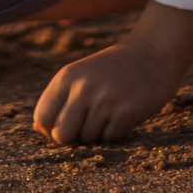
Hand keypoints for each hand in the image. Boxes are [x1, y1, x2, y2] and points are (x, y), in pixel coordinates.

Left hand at [31, 1, 192, 144]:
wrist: (154, 52)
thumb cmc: (113, 68)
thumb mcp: (81, 74)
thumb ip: (59, 99)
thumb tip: (38, 130)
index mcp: (66, 77)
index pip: (42, 119)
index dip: (52, 129)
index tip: (66, 124)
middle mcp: (82, 88)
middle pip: (61, 136)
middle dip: (74, 137)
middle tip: (88, 124)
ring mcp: (103, 101)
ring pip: (87, 140)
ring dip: (98, 133)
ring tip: (110, 111)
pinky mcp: (125, 112)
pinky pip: (110, 140)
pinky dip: (116, 132)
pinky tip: (124, 113)